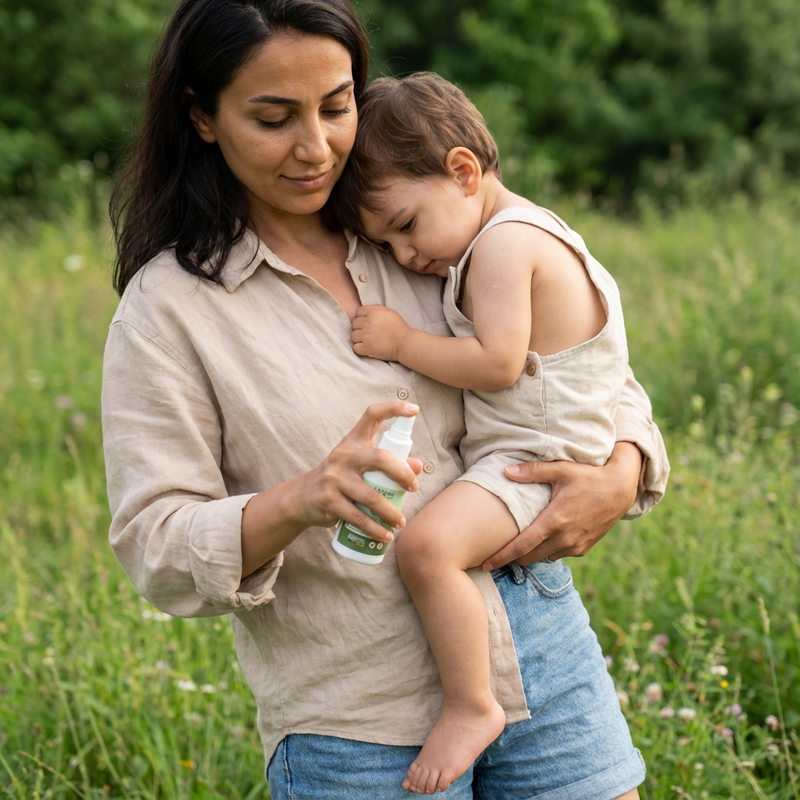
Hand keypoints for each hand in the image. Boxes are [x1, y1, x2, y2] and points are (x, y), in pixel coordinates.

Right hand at [242, 401, 421, 576]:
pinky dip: (375, 529)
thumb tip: (419, 466)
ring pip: (371, 496)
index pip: (372, 415)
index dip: (393, 409)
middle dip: (402, 474)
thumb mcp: (360, 466)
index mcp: (353, 441)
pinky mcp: (329, 500)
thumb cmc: (340, 479)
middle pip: (380, 458)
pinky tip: (385, 536)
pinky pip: (358, 517)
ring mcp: (334, 478)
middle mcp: (344, 455)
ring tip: (401, 522)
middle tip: (413, 488)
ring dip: (391, 513)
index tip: (414, 409)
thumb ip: (388, 464)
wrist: (302, 498)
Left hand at [351, 305, 409, 361]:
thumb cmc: (399, 327)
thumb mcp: (389, 312)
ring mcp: (366, 336)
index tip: (368, 323)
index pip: (358, 312)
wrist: (405, 343)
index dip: (362, 317)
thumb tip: (365, 311)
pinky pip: (355, 348)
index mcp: (373, 312)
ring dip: (359, 339)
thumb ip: (376, 309)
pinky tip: (367, 348)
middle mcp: (368, 322)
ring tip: (368, 341)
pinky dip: (360, 349)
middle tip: (369, 333)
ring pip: (353, 336)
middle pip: (354, 324)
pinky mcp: (367, 348)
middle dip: (360, 328)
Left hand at [481, 442, 642, 568]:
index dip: (501, 557)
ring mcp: (575, 546)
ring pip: (543, 557)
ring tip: (520, 544)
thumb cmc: (589, 476)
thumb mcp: (561, 470)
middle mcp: (564, 538)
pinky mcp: (583, 549)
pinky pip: (558, 555)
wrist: (621, 489)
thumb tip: (505, 471)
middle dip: (513, 557)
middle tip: (497, 552)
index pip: (521, 546)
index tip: (485, 564)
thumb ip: (532, 471)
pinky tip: (544, 538)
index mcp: (554, 521)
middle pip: (529, 557)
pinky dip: (548, 550)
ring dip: (531, 554)